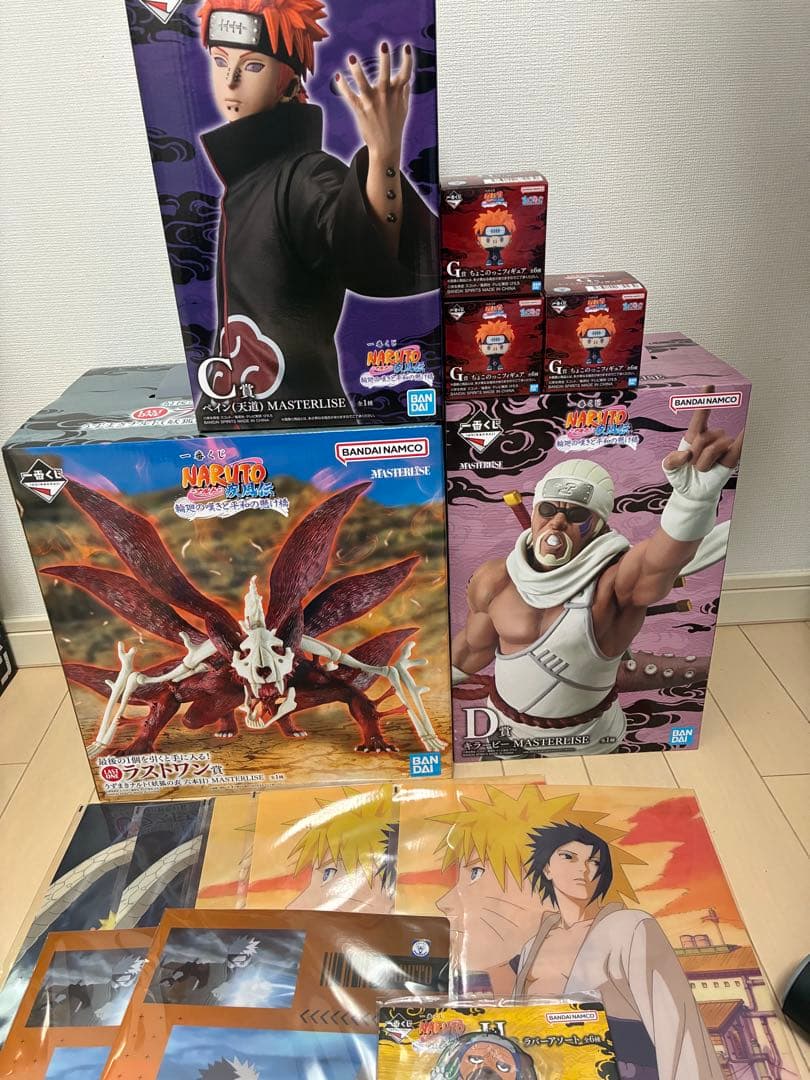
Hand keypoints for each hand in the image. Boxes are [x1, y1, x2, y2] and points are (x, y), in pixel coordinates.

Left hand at [335, 42, 412, 163]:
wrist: (386, 147)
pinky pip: (350, 96)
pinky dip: (343, 87)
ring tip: (351, 58)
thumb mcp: (404, 109)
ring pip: (363, 84)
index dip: (407, 60)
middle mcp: (385, 96)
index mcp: (397, 94)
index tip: (406, 47)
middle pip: (385, 75)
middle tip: (384, 45)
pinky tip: (338, 77)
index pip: (405, 74)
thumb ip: (404, 92)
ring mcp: (372, 103)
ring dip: (357, 71)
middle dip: (385, 60)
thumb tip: (407, 80)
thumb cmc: (395, 127)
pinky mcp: (360, 110)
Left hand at [663, 384, 743, 472]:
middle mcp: (711, 437)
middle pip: (703, 438)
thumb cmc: (683, 477)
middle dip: (694, 455)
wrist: (693, 493)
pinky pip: (738, 446)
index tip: (708, 386)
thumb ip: (671, 460)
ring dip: (704, 463)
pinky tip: (749, 428)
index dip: (704, 400)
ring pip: (714, 448)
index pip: (700, 415)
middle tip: (692, 467)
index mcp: (694, 435)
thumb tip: (687, 454)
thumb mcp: (669, 468)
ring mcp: (723, 446)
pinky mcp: (732, 457)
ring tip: (703, 470)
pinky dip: (744, 438)